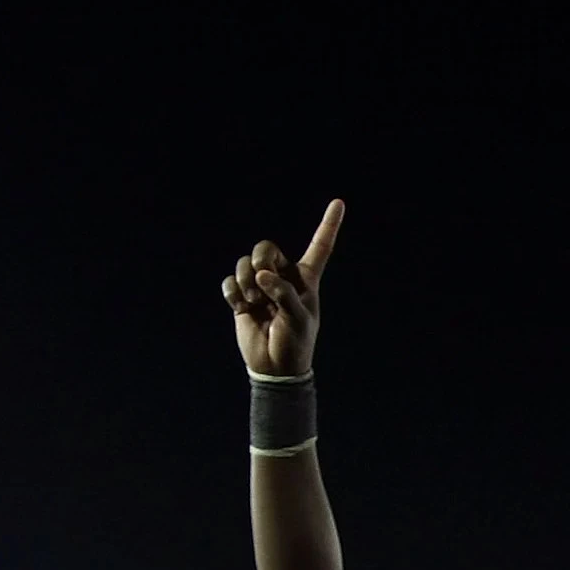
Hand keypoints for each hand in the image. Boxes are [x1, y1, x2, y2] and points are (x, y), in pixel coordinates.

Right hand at [222, 200, 344, 375]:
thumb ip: (284, 293)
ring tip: (254, 302)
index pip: (319, 247)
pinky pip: (230, 281)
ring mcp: (260, 286)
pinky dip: (232, 293)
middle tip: (262, 282)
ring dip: (246, 281)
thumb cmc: (295, 344)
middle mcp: (282, 277)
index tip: (339, 202)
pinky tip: (241, 308)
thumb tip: (261, 275)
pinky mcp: (241, 297)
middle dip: (261, 260)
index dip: (328, 225)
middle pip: (266, 248)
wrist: (274, 367)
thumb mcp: (299, 319)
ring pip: (245, 264)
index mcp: (305, 280)